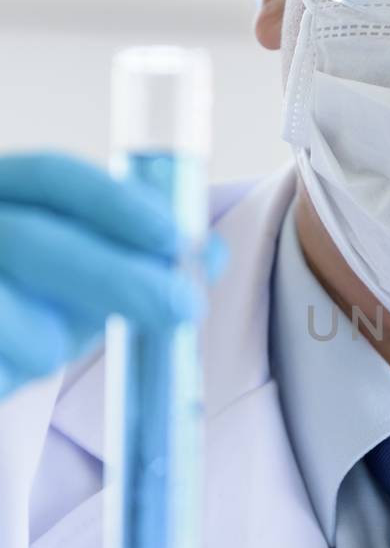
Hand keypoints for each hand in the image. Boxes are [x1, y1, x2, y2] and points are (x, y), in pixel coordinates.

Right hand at [0, 153, 224, 401]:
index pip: (53, 176)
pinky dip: (9, 371)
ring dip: (48, 343)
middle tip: (182, 308)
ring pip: (15, 318)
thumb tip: (211, 253)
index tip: (175, 238)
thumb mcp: (68, 276)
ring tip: (37, 348)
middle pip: (38, 239)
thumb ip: (132, 260)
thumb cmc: (14, 307)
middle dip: (120, 278)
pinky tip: (3, 366)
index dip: (118, 203)